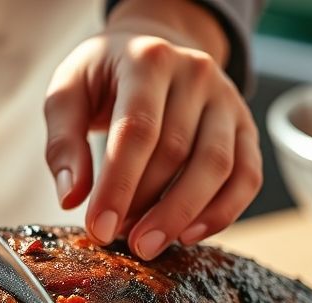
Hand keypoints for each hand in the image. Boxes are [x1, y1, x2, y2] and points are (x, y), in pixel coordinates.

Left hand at [44, 0, 261, 258]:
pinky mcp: (245, 126)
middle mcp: (195, 73)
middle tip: (117, 239)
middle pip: (176, 151)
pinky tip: (189, 235)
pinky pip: (247, 176)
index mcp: (148, 60)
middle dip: (146, 206)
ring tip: (147, 244)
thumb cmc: (103, 77)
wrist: (150, 48)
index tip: (100, 229)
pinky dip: (222, 212)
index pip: (137, 130)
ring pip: (216, 166)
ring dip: (181, 215)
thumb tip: (71, 198)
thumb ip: (64, 143)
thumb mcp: (68, 93)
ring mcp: (226, 99)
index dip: (119, 185)